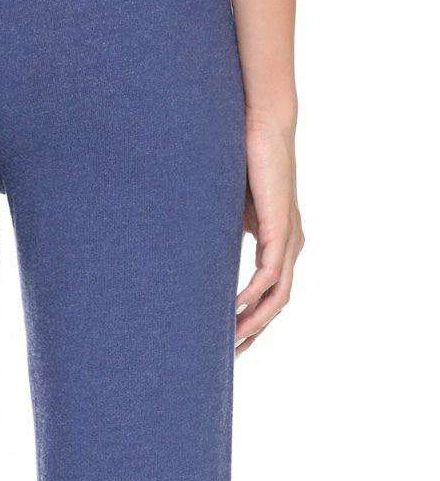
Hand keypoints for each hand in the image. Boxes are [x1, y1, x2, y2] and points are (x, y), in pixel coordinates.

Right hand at [236, 113, 303, 353]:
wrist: (262, 125)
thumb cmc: (243, 160)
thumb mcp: (230, 209)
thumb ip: (221, 234)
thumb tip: (189, 252)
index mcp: (280, 242)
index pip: (271, 294)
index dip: (252, 320)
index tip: (229, 341)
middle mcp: (290, 245)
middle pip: (277, 304)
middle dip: (253, 332)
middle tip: (229, 356)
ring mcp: (289, 239)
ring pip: (277, 296)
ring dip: (254, 322)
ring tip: (230, 341)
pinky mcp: (281, 228)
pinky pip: (270, 276)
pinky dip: (253, 297)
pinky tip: (233, 309)